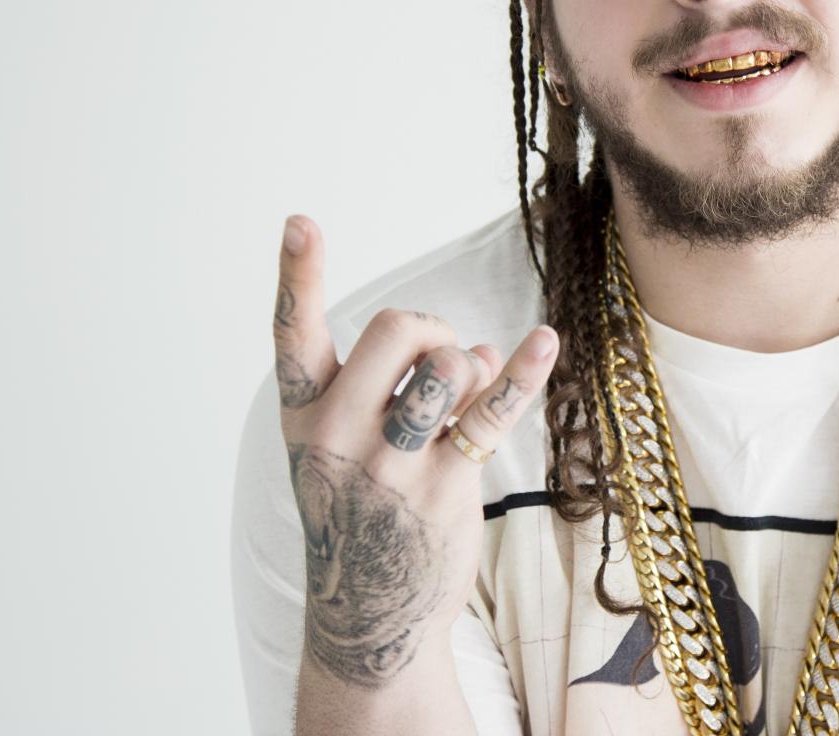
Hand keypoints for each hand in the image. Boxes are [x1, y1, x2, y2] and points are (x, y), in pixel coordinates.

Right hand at [271, 213, 558, 689]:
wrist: (368, 617)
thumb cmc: (362, 510)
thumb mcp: (350, 446)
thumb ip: (398, 385)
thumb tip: (473, 351)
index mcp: (305, 416)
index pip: (292, 335)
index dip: (297, 275)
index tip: (301, 221)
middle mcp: (338, 435)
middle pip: (399, 327)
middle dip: (431, 329)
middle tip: (437, 365)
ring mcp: (391, 463)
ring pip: (448, 364)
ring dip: (469, 366)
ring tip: (462, 398)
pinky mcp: (445, 485)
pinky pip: (494, 410)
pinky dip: (524, 370)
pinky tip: (546, 342)